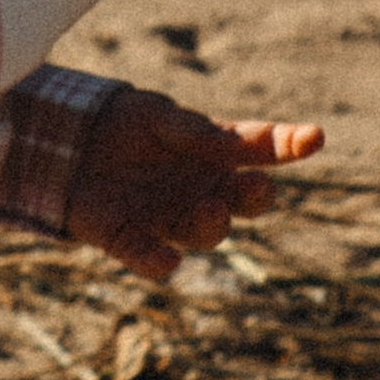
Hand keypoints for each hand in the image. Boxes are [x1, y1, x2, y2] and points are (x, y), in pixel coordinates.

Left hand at [65, 87, 324, 283]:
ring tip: (210, 210)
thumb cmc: (125, 124)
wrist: (65, 141)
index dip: (290, 144)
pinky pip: (150, 258)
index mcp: (217, 154)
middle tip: (257, 186)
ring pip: (205, 233)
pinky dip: (157, 262)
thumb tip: (230, 144)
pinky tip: (166, 262)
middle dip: (255, 196)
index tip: (313, 137)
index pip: (263, 150)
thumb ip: (194, 132)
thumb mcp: (157, 116)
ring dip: (212, 225)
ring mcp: (169, 218)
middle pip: (243, 201)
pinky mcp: (130, 240)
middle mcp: (203, 191)